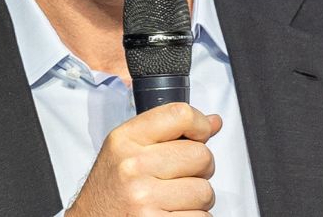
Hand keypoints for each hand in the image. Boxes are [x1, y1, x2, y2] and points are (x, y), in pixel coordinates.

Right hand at [67, 103, 221, 215]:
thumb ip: (168, 133)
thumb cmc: (110, 190)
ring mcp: (144, 198)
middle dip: (199, 169)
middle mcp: (133, 167)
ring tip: (172, 200)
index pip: (180, 115)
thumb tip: (213, 122)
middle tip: (179, 178)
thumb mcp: (126, 151)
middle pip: (201, 155)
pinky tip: (170, 215)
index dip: (200, 125)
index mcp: (126, 140)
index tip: (200, 134)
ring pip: (205, 192)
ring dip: (196, 200)